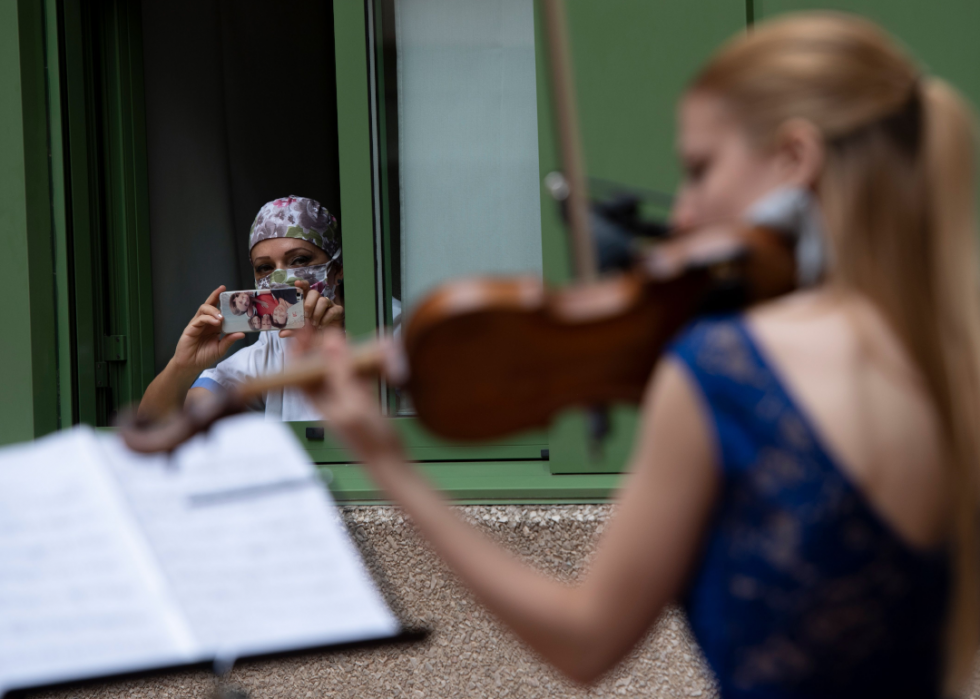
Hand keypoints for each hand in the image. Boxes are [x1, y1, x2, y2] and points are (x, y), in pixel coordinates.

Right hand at [172, 286, 244, 373]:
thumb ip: (229, 340)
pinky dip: (208, 318)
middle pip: (209, 305)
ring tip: (222, 317)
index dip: (223, 302)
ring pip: (204, 309)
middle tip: (223, 291)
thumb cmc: (204, 357)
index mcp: (214, 326)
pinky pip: (199, 319)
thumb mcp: (221, 348)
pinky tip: (216, 322)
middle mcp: (206, 322)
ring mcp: (197, 324)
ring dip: (213, 310)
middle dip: (215, 296)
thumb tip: (242, 333)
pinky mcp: (191, 328)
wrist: (191, 365)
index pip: (219, 310)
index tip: (231, 294)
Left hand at [281, 280, 344, 336]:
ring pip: (323, 300)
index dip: (302, 284)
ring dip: (317, 313)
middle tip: (306, 316)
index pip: (305, 288)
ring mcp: (329, 305)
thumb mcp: (301, 333)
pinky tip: (322, 326)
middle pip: (314, 292)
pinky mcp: (338, 311)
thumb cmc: (314, 332)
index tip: (296, 283)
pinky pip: (332, 310)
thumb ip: (292, 331)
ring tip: (314, 324)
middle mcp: (318, 301)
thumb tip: (281, 333)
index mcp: (308, 302)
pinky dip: (326, 319)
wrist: (329, 340)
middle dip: (309, 304)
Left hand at [294, 327, 403, 463]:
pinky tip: (370, 358)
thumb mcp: (352, 401)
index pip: (297, 370)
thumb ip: (341, 372)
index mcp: (317, 400)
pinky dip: (360, 365)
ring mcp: (344, 398)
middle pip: (316, 367)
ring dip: (343, 354)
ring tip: (350, 341)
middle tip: (333, 332)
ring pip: (337, 370)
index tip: (307, 331)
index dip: (298, 349)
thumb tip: (331, 343)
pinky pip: (355, 376)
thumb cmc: (368, 439)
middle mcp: (328, 398)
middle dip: (322, 347)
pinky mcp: (360, 400)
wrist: (388, 460)